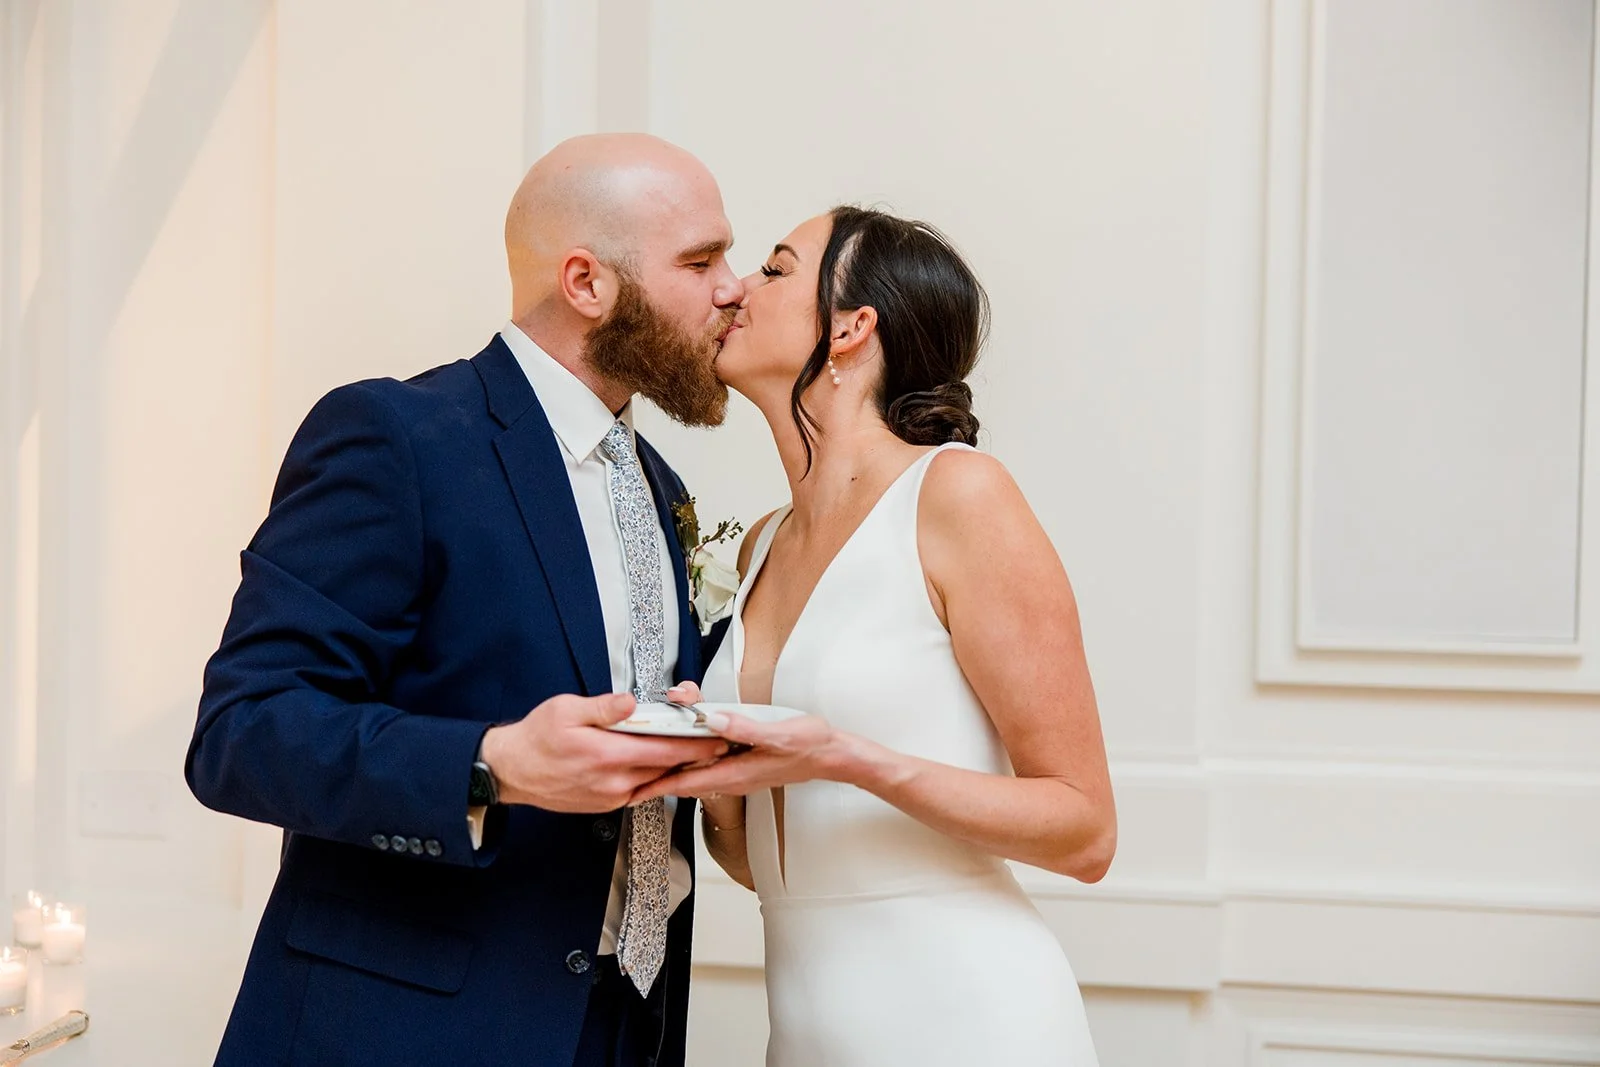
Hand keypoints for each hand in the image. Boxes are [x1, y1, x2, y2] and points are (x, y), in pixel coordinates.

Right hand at [480, 692, 730, 812]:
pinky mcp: (607, 804)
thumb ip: (603, 707)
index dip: (695, 744)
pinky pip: (640, 790)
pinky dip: (656, 778)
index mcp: (606, 754)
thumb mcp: (566, 710)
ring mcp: (611, 796)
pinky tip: (664, 765)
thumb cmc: (537, 738)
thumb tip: (629, 702)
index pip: (664, 750)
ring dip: (676, 767)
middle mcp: (613, 781)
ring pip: (656, 781)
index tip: (717, 736)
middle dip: (694, 755)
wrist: (512, 772)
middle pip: (667, 767)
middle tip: (718, 743)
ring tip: (696, 751)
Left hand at [632, 711, 846, 802]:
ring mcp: (736, 771)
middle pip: (684, 777)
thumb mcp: (778, 733)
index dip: (654, 787)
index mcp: (734, 772)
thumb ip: (744, 728)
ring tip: (650, 750)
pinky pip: (708, 763)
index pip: (685, 783)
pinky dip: (690, 755)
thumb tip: (713, 720)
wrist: (831, 755)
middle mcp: (731, 776)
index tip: (630, 791)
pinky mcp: (742, 763)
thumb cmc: (809, 746)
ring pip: (694, 770)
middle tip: (629, 765)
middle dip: (656, 772)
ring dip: (671, 761)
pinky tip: (684, 743)